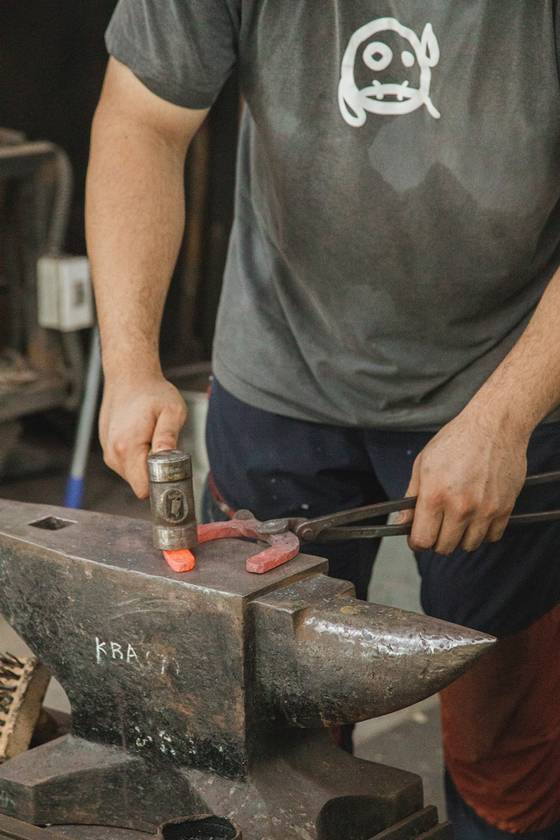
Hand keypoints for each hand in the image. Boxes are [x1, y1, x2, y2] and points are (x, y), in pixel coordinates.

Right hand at [99, 374, 187, 498]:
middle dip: (156, 474)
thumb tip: (167, 461)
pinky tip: (144, 438)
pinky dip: (139, 458)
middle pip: (139, 484)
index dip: (161, 486)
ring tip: (154, 439)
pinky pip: (128, 465)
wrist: (128, 377)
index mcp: (128, 447)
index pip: (143, 488)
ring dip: (147, 465)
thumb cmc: (152, 392)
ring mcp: (109, 453)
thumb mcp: (172, 411)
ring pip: (134, 475)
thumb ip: (168, 437)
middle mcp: (113, 454)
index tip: (174, 476)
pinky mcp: (108, 450)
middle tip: (167, 451)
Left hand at [400, 405, 529, 554]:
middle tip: (438, 524)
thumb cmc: (456, 440)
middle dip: (437, 540)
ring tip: (458, 517)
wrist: (494, 425)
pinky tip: (477, 515)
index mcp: (435, 495)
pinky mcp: (504, 508)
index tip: (418, 537)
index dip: (417, 542)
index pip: (422, 540)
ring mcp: (485, 510)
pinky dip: (483, 531)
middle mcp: (460, 506)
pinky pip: (492, 537)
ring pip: (469, 545)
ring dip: (461, 537)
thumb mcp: (423, 463)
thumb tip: (401, 522)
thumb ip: (411, 497)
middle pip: (444, 547)